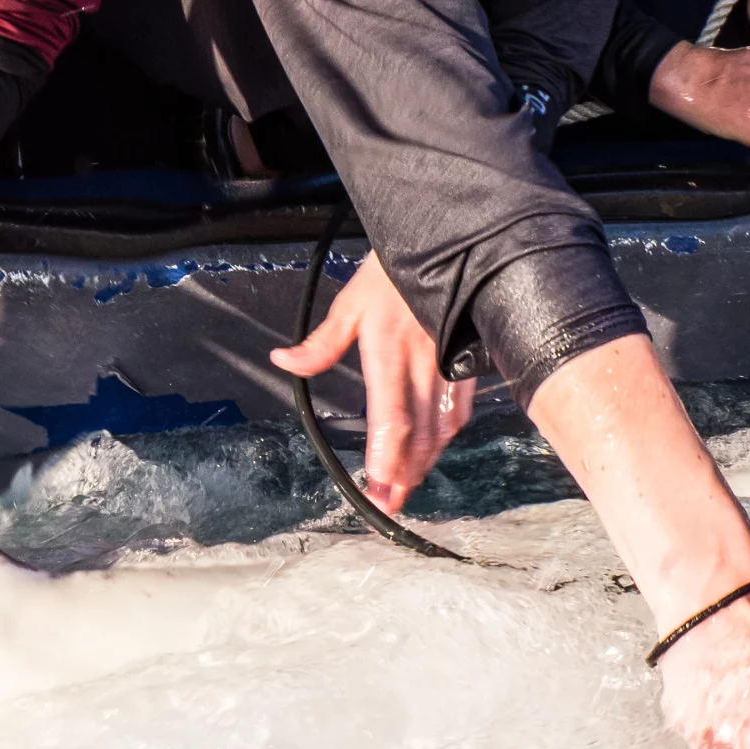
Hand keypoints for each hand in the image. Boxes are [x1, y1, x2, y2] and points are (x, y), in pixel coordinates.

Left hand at [271, 254, 472, 510]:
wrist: (443, 242)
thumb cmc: (389, 273)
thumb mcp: (348, 304)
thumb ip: (319, 344)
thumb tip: (282, 361)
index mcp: (387, 350)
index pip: (391, 413)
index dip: (388, 453)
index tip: (379, 483)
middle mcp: (421, 363)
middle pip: (417, 433)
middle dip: (403, 474)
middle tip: (389, 506)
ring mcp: (448, 364)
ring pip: (440, 427)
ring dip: (424, 461)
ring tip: (405, 488)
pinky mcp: (467, 361)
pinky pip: (459, 408)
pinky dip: (446, 435)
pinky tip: (434, 451)